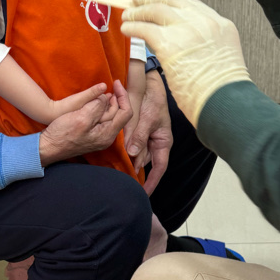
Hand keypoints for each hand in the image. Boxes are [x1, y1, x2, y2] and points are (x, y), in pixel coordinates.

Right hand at [39, 80, 132, 165]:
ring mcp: (99, 136)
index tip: (116, 83)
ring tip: (102, 91)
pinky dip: (101, 107)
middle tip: (110, 86)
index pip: (126, 112)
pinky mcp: (92, 134)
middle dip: (117, 98)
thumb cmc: (63, 134)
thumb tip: (106, 96)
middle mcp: (107, 136)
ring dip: (108, 101)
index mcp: (107, 134)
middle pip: (119, 113)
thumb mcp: (81, 117)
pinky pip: (102, 118)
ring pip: (110, 115)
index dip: (123, 95)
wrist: (48, 147)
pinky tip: (94, 101)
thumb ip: (97, 106)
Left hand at [122, 0, 250, 126]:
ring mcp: (187, 29)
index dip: (171, 0)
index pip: (191, 3)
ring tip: (128, 15)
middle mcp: (204, 21)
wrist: (225, 101)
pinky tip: (127, 29)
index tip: (160, 0)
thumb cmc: (223, 90)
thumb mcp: (222, 58)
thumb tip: (184, 42)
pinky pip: (144, 28)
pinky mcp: (169, 43)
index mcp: (221, 25)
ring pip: (155, 9)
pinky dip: (133, 26)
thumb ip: (205, 44)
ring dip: (138, 11)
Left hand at [124, 70, 172, 194]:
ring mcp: (147, 138)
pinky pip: (132, 145)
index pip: (159, 168)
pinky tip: (116, 154)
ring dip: (128, 159)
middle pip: (144, 162)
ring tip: (117, 171)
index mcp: (163, 142)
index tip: (144, 194)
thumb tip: (133, 154)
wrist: (149, 85)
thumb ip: (140, 136)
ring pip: (136, 154)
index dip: (152, 182)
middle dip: (135, 172)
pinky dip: (125, 149)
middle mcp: (156, 143)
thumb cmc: (153, 101)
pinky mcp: (138, 132)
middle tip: (123, 184)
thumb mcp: (147, 119)